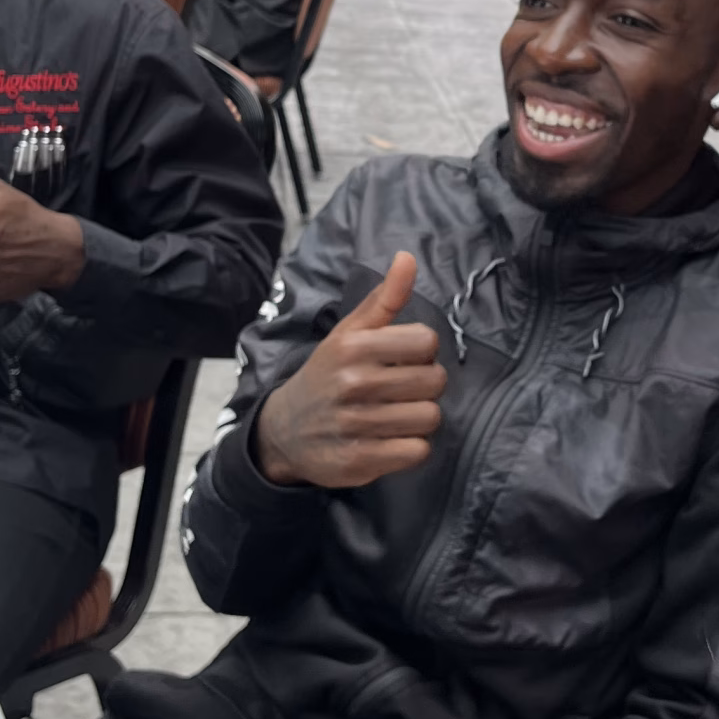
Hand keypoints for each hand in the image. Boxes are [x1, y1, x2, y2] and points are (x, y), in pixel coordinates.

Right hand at [252, 250, 444, 488]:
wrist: (284, 430)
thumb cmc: (328, 374)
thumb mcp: (349, 333)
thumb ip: (385, 298)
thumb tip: (408, 257)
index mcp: (354, 347)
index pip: (426, 341)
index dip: (422, 351)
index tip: (404, 359)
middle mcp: (354, 383)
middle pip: (435, 382)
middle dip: (424, 386)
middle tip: (401, 389)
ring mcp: (356, 424)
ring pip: (430, 418)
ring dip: (419, 418)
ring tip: (396, 414)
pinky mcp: (359, 461)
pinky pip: (417, 451)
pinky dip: (411, 447)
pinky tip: (392, 439)